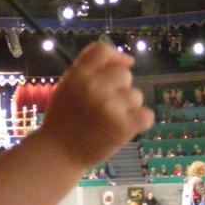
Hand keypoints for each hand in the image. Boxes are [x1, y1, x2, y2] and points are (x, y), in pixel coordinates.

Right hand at [40, 42, 153, 169]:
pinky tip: (125, 128)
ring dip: (128, 108)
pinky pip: (146, 115)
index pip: (102, 50)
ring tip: (109, 121)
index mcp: (78, 75)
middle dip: (120, 89)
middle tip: (103, 107)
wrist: (58, 154)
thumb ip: (89, 71)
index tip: (122, 65)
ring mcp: (110, 106)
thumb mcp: (67, 87)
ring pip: (136, 96)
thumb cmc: (64, 120)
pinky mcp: (123, 126)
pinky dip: (139, 122)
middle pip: (125, 74)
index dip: (116, 56)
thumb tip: (127, 61)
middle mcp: (94, 86)